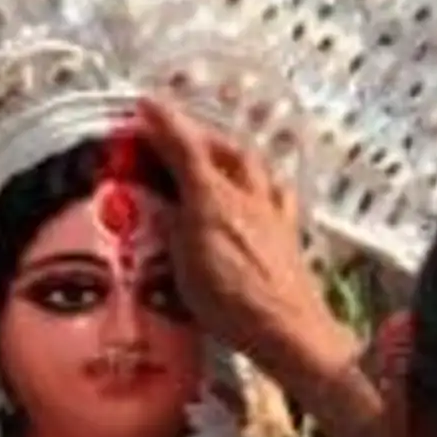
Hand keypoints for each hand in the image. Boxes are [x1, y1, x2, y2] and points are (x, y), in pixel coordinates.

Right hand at [136, 98, 358, 385]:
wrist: (289, 331)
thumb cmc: (236, 303)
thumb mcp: (186, 264)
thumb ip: (173, 226)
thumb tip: (166, 206)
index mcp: (216, 199)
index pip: (187, 148)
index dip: (165, 125)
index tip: (147, 106)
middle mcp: (249, 198)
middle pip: (227, 150)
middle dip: (201, 135)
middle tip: (179, 133)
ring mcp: (273, 216)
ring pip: (254, 168)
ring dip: (233, 154)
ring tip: (217, 156)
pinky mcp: (288, 238)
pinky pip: (274, 195)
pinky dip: (260, 184)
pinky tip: (258, 193)